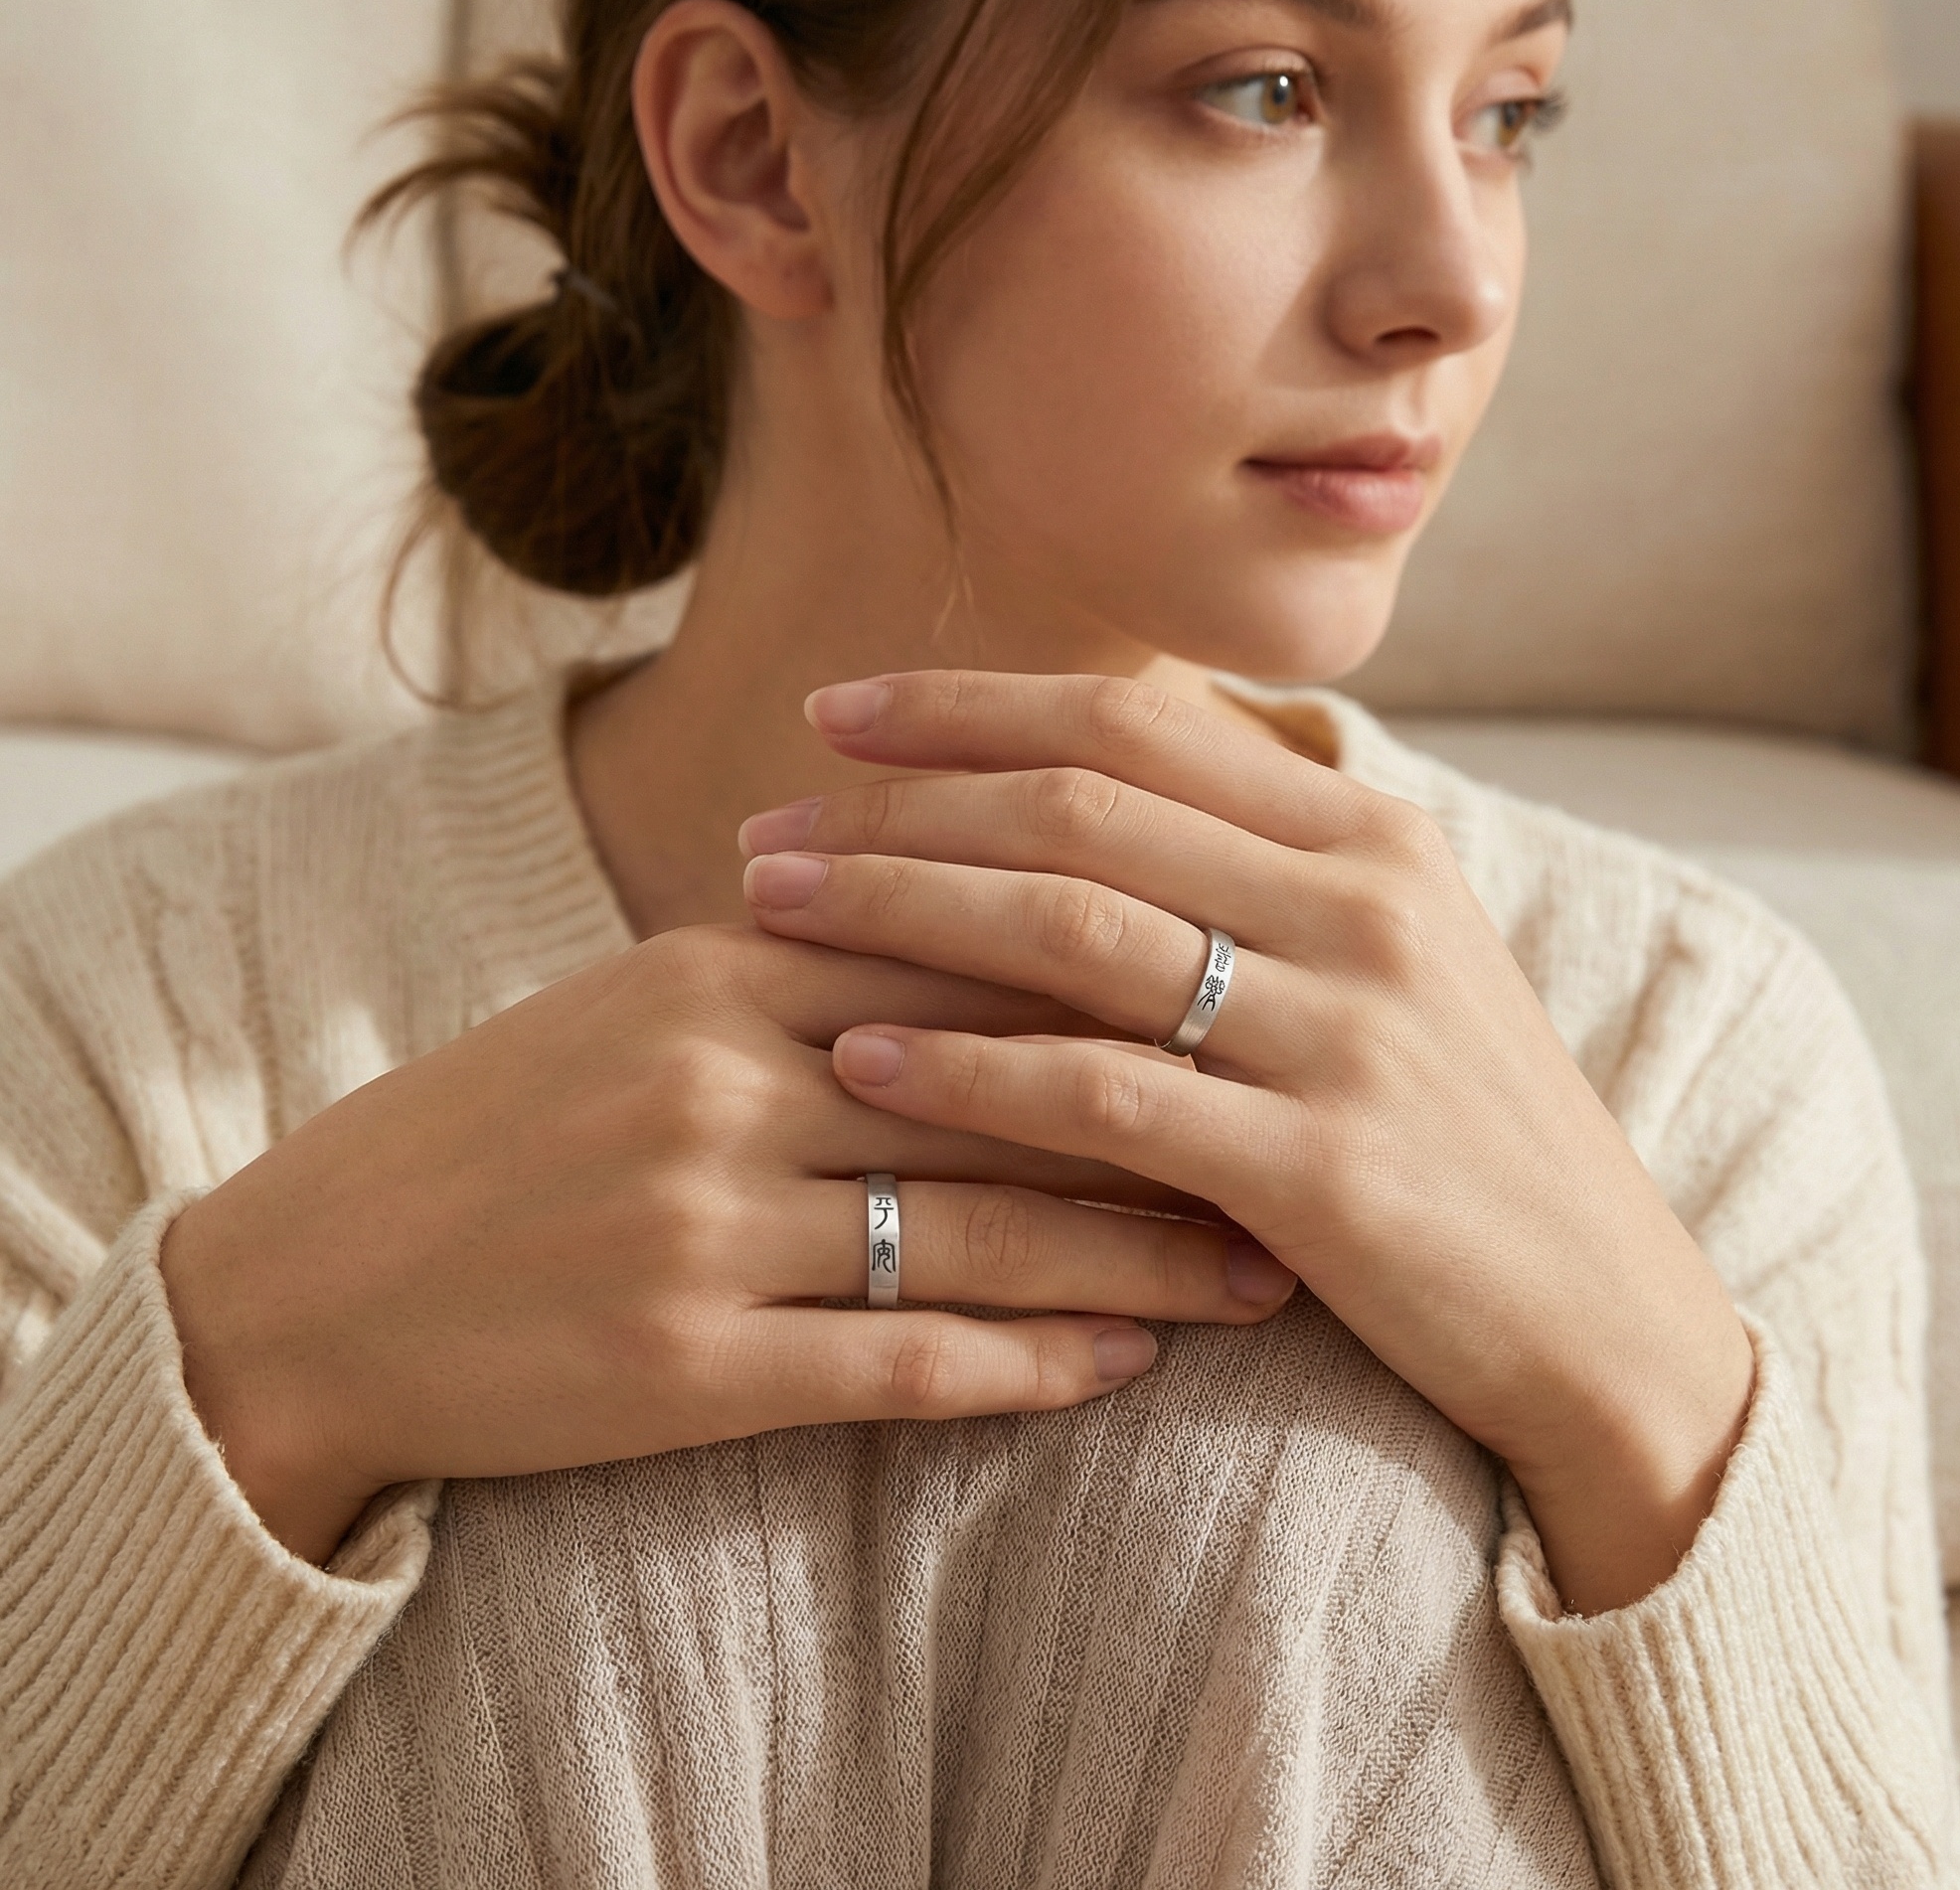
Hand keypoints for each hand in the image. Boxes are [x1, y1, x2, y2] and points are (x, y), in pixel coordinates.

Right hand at [161, 924, 1294, 1566]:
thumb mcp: (645, 1002)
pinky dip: (1030, 1365)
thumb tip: (991, 922)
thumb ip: (809, 958)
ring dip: (1139, 1256)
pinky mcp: (686, 1361)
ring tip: (1262, 1272)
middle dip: (1173, 1117)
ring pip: (977, 1229)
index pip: (968, 948)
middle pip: (1003, 1087)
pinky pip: (902, 1361)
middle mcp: (720, 1076)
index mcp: (721, 964)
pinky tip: (1125, 1365)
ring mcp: (703, 1220)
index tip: (1251, 1000)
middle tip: (1311, 1140)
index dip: (1126, 978)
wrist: (320, 1284)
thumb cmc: (508, 1128)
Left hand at [739, 671, 1755, 1613]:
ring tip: (772, 909)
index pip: (1134, 722)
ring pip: (1072, 928)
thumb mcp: (1391, 959)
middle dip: (897, 803)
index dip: (970, 704)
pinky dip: (971, 1069)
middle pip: (1080, 807)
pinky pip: (1104, 1095)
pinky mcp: (1321, 1169)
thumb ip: (1260, 864)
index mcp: (1370, 834)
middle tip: (763, 825)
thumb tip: (1084, 784)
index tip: (838, 714)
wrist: (1606, 1316)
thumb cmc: (1463, 1131)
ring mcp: (1344, 1032)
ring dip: (900, 907)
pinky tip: (864, 1058)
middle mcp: (1360, 905)